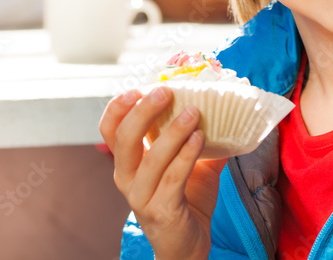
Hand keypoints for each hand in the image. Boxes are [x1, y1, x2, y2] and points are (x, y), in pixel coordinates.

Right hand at [99, 87, 224, 259]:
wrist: (187, 247)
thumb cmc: (186, 201)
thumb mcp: (188, 164)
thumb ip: (196, 137)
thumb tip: (222, 106)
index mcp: (128, 163)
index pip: (110, 130)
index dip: (118, 107)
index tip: (138, 88)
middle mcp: (127, 179)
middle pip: (124, 139)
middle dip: (143, 112)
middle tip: (165, 92)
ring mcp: (141, 196)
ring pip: (151, 158)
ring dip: (173, 131)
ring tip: (193, 112)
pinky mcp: (161, 210)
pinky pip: (173, 177)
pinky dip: (186, 155)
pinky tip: (199, 138)